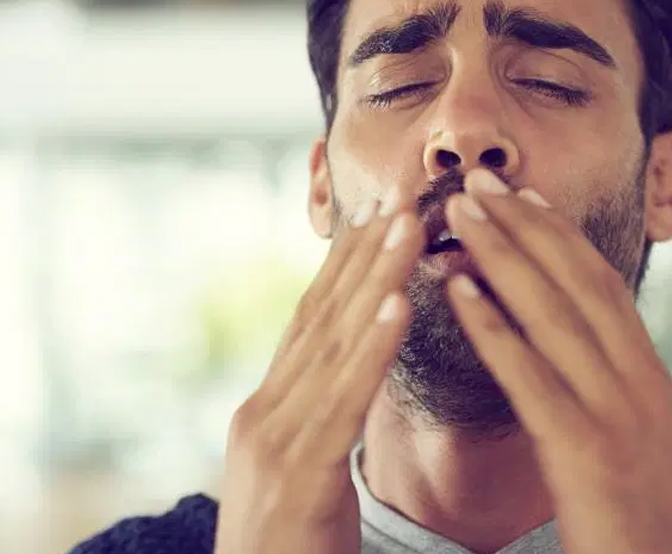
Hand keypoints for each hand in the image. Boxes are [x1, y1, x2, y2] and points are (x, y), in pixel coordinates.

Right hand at [213, 193, 423, 553]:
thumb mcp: (307, 476)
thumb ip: (323, 422)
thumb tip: (354, 375)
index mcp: (267, 413)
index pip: (312, 323)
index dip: (345, 267)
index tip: (379, 215)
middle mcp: (262, 415)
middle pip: (322, 318)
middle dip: (364, 254)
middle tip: (401, 194)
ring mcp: (273, 443)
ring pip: (333, 345)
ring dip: (375, 279)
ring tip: (409, 225)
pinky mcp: (296, 477)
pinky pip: (344, 402)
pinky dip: (372, 348)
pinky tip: (399, 305)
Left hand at [442, 169, 671, 553]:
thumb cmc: (653, 536)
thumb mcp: (645, 456)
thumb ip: (618, 407)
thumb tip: (588, 370)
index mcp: (653, 383)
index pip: (604, 290)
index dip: (561, 238)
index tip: (525, 197)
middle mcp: (641, 385)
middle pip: (579, 283)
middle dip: (527, 225)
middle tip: (480, 179)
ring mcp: (618, 415)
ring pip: (555, 313)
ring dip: (502, 254)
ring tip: (459, 211)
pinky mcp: (587, 454)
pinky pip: (531, 376)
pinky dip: (492, 325)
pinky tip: (456, 290)